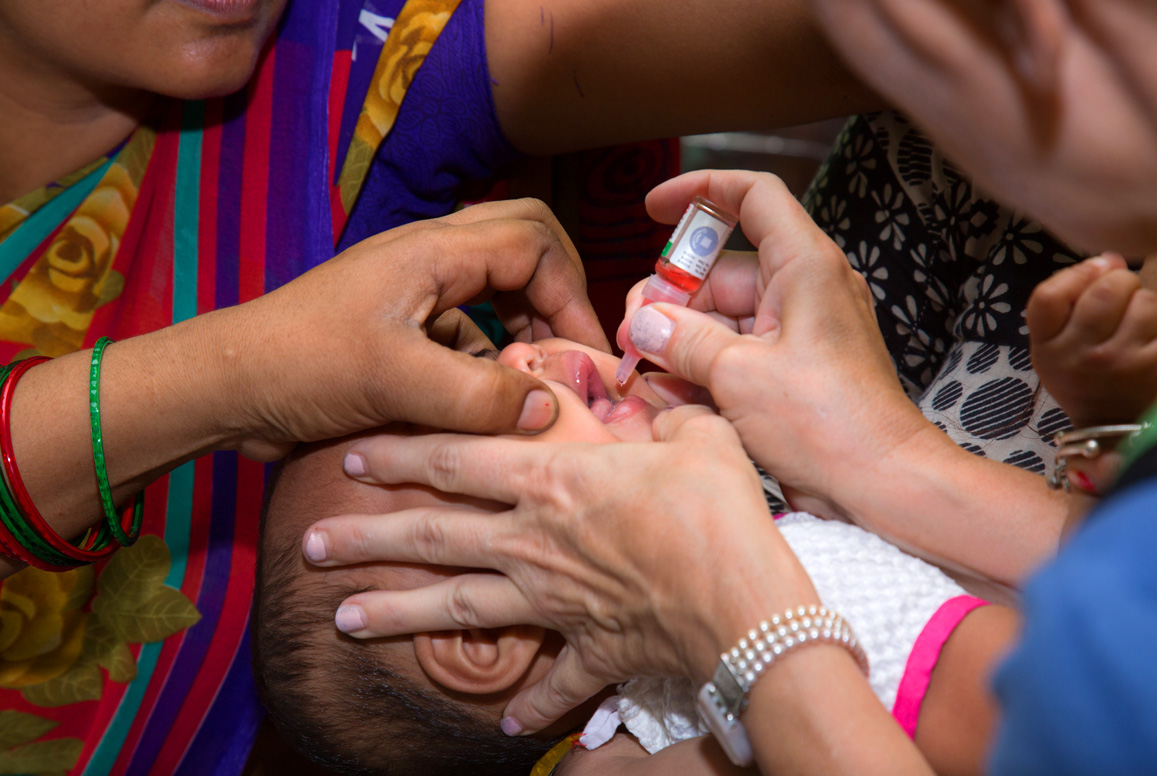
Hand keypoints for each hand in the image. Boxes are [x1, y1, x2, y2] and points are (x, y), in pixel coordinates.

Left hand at [214, 198, 608, 458]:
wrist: (227, 388)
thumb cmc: (300, 367)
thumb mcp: (395, 381)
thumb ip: (478, 395)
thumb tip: (549, 410)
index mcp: (434, 250)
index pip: (537, 243)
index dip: (572, 296)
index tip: (587, 357)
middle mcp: (430, 259)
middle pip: (524, 244)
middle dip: (557, 294)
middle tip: (570, 352)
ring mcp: (415, 292)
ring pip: (497, 288)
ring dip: (525, 328)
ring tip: (537, 383)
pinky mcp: (402, 329)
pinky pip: (467, 329)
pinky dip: (489, 359)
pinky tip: (486, 406)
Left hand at [301, 406, 816, 731]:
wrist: (746, 607)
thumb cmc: (720, 514)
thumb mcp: (699, 438)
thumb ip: (668, 414)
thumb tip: (665, 403)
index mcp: (552, 480)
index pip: (453, 459)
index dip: (397, 454)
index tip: (351, 456)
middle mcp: (534, 541)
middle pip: (431, 537)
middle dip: (365, 539)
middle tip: (310, 545)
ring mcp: (554, 601)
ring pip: (456, 608)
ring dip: (396, 615)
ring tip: (340, 622)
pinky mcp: (589, 648)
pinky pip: (552, 684)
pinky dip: (529, 706)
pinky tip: (502, 723)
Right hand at [615, 170, 930, 520]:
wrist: (880, 483)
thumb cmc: (831, 424)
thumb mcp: (738, 375)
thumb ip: (681, 339)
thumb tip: (642, 323)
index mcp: (803, 266)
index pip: (752, 196)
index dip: (700, 190)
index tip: (654, 209)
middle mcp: (804, 289)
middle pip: (720, 271)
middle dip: (671, 299)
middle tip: (633, 335)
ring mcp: (799, 331)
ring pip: (723, 317)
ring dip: (681, 342)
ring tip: (644, 373)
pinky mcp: (794, 369)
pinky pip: (738, 352)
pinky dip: (703, 368)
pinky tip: (672, 394)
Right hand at [1027, 252, 1156, 428]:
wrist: (1108, 419)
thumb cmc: (1078, 369)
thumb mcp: (1052, 342)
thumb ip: (1067, 299)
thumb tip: (1110, 258)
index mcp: (1046, 348)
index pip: (1049, 296)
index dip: (1076, 273)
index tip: (1094, 270)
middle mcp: (1079, 357)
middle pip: (1104, 291)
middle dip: (1119, 281)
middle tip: (1119, 295)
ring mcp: (1119, 363)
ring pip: (1143, 301)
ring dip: (1144, 301)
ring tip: (1135, 319)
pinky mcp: (1154, 366)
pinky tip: (1150, 333)